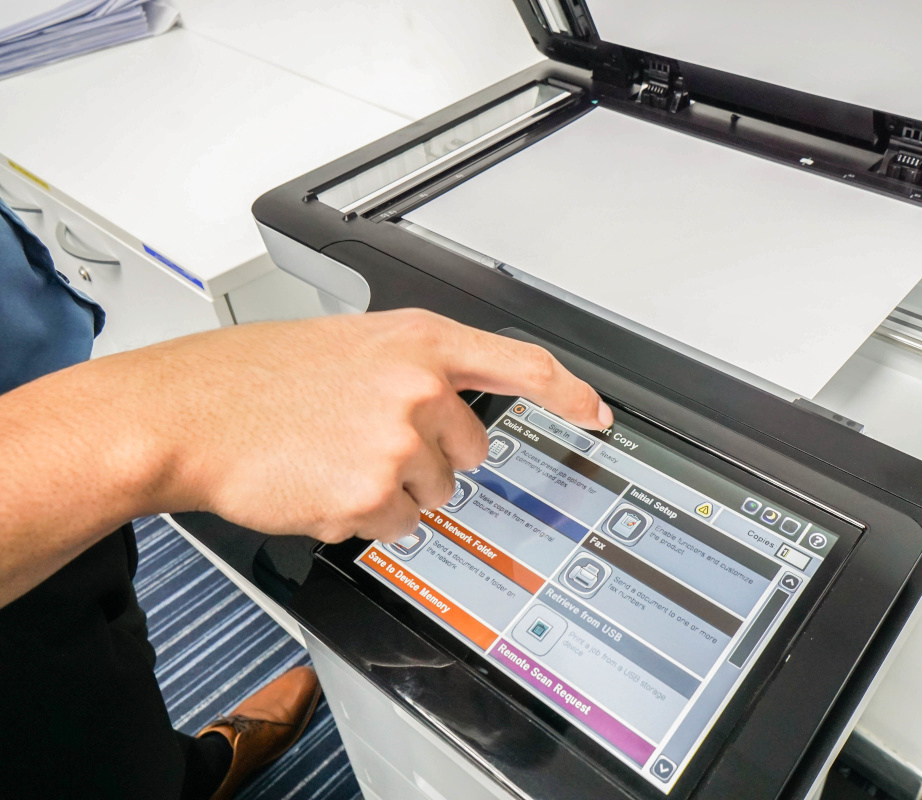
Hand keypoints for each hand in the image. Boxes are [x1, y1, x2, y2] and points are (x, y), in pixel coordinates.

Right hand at [146, 309, 611, 542]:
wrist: (192, 413)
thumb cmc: (258, 378)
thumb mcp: (354, 346)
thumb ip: (419, 371)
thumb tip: (462, 412)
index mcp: (419, 340)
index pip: (524, 365)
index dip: (571, 393)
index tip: (597, 415)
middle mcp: (420, 386)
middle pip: (474, 452)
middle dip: (433, 458)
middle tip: (369, 440)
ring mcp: (399, 440)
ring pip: (434, 494)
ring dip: (394, 490)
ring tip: (334, 457)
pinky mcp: (374, 493)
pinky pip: (398, 525)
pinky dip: (364, 517)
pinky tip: (322, 484)